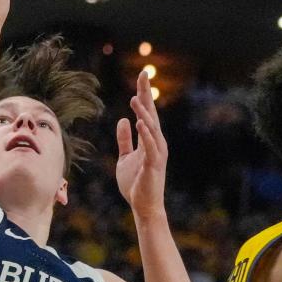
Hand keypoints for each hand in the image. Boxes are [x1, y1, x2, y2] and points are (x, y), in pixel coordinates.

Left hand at [115, 71, 168, 219]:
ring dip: (144, 113)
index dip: (144, 93)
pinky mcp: (153, 165)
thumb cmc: (136, 183)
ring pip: (151, 128)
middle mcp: (156, 143)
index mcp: (149, 139)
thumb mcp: (125, 157)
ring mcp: (157, 154)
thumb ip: (125, 139)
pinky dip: (146, 133)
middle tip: (143, 75)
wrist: (143, 206)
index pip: (147, 112)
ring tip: (136, 98)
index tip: (142, 74)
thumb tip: (124, 120)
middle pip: (151, 114)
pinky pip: (150, 146)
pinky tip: (139, 122)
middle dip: (147, 94)